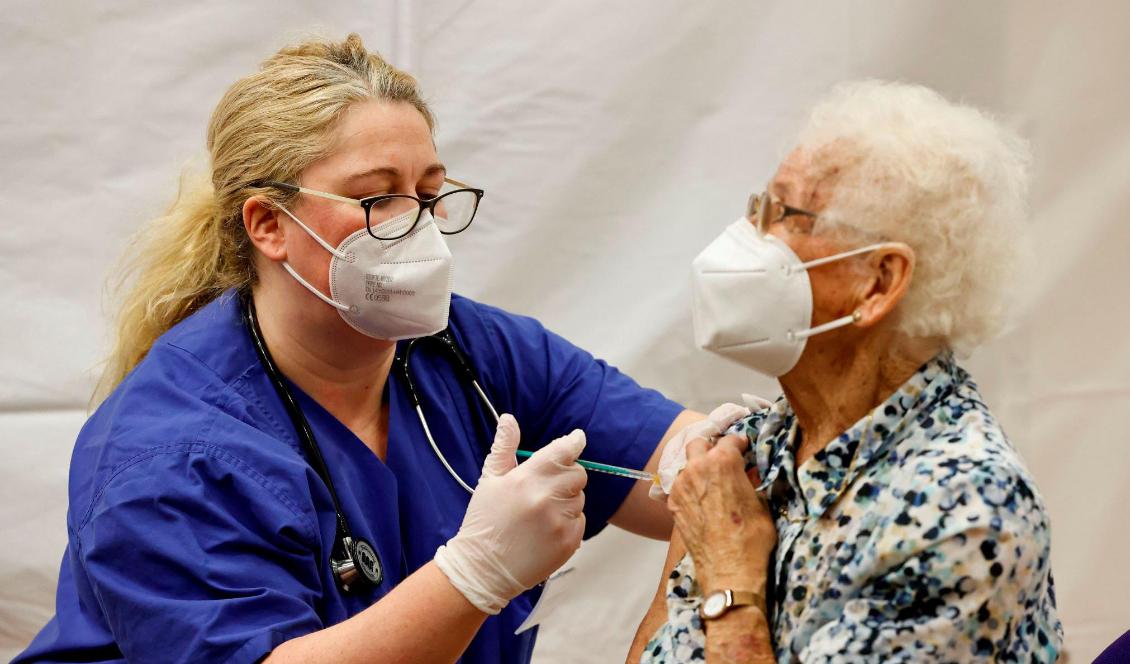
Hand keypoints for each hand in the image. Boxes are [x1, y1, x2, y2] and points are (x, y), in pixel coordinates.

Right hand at [434, 414, 587, 614]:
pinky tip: (545, 529)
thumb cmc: (484, 522)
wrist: (483, 570)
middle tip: (545, 486)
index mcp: (525, 479)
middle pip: (577, 474)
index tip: (577, 438)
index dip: (573, 442)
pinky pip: (580, 520)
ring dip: (566, 500)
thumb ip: (504, 447)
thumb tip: (509, 418)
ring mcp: (559, 522)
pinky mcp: (569, 542)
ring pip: (579, 497)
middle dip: (565, 475)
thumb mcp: (489, 480)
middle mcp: (545, 499)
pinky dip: (568, 521)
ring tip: (540, 512)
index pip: (562, 452)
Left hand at [668, 434, 776, 592]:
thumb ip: (752, 482)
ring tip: (710, 480)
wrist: (730, 570)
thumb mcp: (762, 504)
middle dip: (711, 447)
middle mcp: (697, 468)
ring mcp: (681, 485)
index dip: (739, 443)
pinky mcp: (673, 504)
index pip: (729, 439)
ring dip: (697, 467)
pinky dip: (689, 486)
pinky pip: (679, 486)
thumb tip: (750, 474)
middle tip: (722, 459)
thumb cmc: (752, 538)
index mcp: (723, 461)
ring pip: (686, 464)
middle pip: (699, 443)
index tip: (743, 449)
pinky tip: (700, 498)